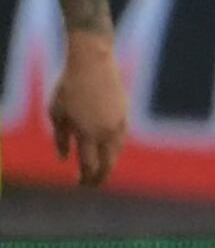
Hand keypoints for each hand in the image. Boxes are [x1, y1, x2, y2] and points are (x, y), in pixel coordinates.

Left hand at [51, 34, 125, 185]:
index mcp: (88, 133)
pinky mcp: (125, 115)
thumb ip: (60, 138)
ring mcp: (119, 123)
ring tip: (100, 170)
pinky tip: (108, 150)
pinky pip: (121, 139)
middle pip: (107, 164)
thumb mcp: (56, 113)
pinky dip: (114, 149)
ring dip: (108, 163)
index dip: (84, 178)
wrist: (94, 62)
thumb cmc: (69, 86)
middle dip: (100, 177)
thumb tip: (64, 158)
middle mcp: (106, 132)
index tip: (79, 184)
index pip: (89, 165)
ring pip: (117, 152)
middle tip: (91, 185)